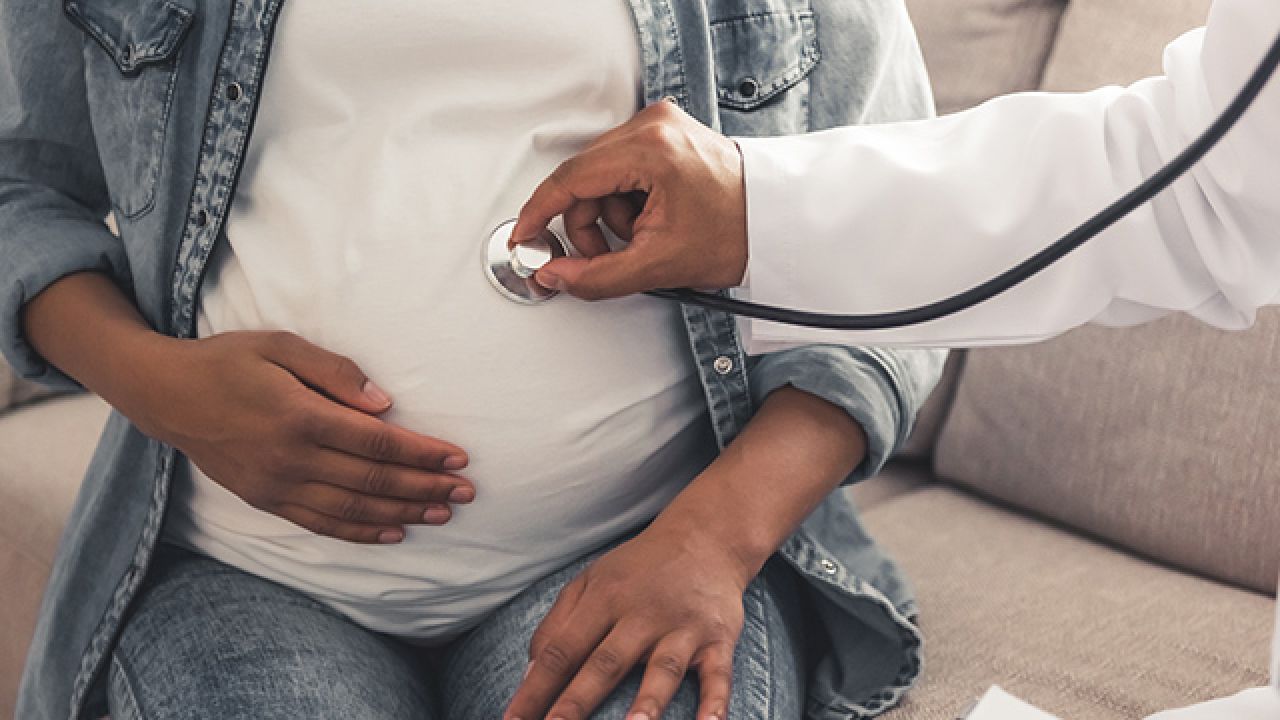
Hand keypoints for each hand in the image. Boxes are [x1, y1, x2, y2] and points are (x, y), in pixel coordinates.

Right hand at [139, 331, 474, 543]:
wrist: (167, 395)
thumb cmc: (230, 361)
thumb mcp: (281, 346)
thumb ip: (335, 371)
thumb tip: (383, 404)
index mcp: (300, 417)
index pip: (378, 444)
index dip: (422, 454)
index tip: (458, 457)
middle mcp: (291, 459)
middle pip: (374, 483)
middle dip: (427, 488)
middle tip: (468, 491)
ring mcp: (277, 486)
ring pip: (354, 510)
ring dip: (405, 514)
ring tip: (444, 513)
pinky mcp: (267, 501)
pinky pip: (323, 524)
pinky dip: (362, 532)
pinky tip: (394, 532)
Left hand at [503, 521, 752, 719]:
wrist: (706, 536)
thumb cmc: (639, 568)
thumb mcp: (591, 581)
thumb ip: (558, 623)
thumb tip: (528, 673)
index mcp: (604, 598)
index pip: (562, 649)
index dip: (535, 686)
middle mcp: (642, 614)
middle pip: (605, 663)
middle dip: (577, 701)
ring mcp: (682, 627)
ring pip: (663, 669)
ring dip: (647, 702)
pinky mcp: (718, 638)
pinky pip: (719, 674)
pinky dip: (716, 703)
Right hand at [510, 100, 747, 300]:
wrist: (777, 222)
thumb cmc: (737, 234)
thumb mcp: (659, 265)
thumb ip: (596, 276)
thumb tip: (554, 276)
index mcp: (651, 149)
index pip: (571, 179)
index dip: (539, 214)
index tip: (524, 237)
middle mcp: (653, 125)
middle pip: (583, 177)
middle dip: (589, 224)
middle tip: (610, 255)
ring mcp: (660, 124)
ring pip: (599, 176)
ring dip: (610, 215)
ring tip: (644, 236)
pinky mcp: (665, 133)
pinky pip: (620, 169)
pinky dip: (625, 200)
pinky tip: (651, 218)